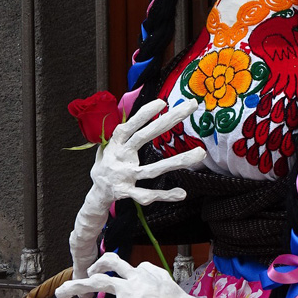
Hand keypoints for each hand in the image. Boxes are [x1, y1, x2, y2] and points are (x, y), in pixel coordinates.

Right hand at [90, 97, 205, 206]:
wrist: (97, 193)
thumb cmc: (109, 162)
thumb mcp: (112, 144)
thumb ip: (126, 131)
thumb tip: (143, 112)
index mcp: (116, 143)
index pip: (130, 126)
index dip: (144, 114)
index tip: (163, 103)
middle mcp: (120, 156)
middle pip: (144, 137)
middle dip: (168, 121)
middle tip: (190, 106)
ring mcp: (124, 175)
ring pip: (152, 169)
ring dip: (177, 161)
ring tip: (200, 153)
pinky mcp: (127, 193)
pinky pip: (147, 194)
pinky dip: (164, 195)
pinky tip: (181, 193)